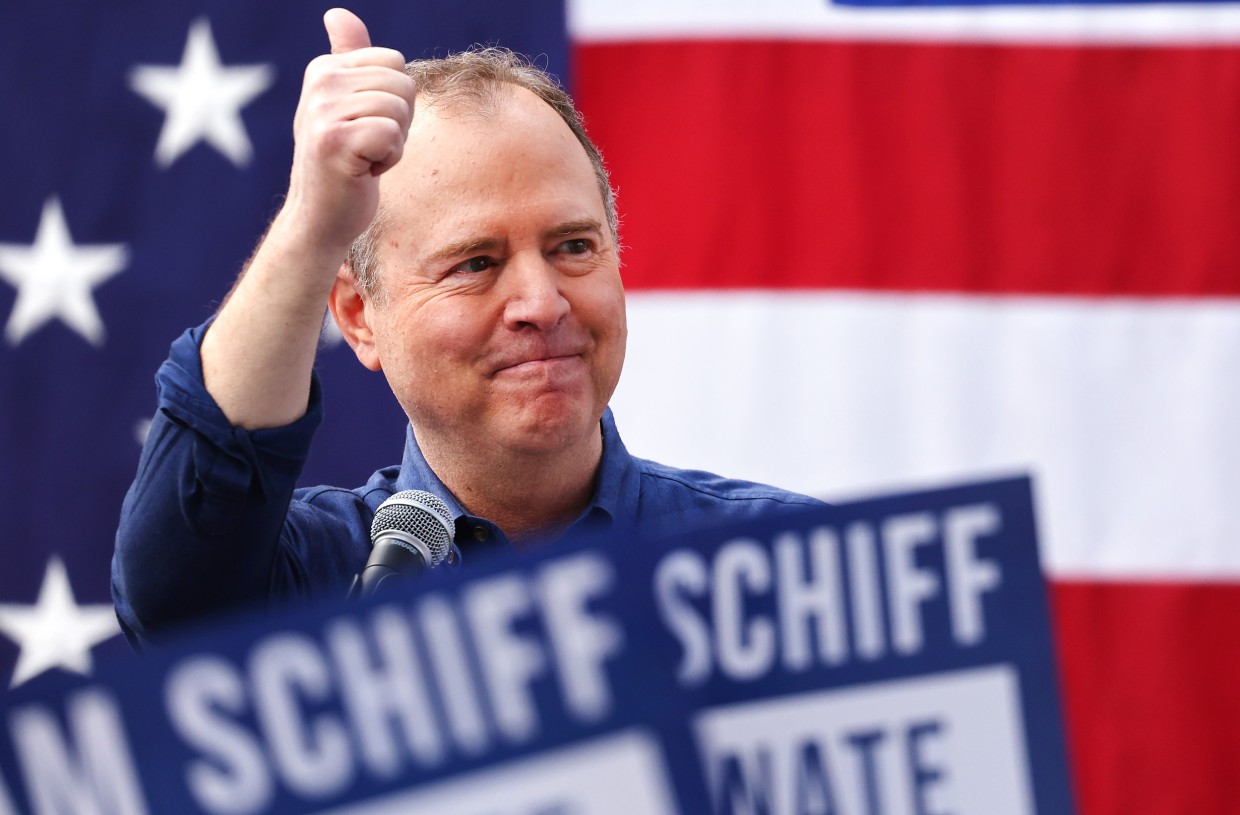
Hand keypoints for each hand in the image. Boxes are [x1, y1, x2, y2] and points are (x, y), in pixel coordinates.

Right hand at [284, 8, 415, 252]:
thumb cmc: (341, 163)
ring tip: (363, 157)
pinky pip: (393, 135)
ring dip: (393, 144)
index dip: (394, 101)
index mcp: (324, 69)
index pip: (395, 63)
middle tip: (367, 146)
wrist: (320, 217)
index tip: (365, 126)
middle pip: (403, 84)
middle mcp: (320, 84)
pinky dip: (388, 160)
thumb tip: (338, 13)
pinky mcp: (336, 141)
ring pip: (400, 110)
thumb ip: (348, 58)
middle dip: (398, 123)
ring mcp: (324, 112)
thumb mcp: (343, 105)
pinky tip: (363, 171)